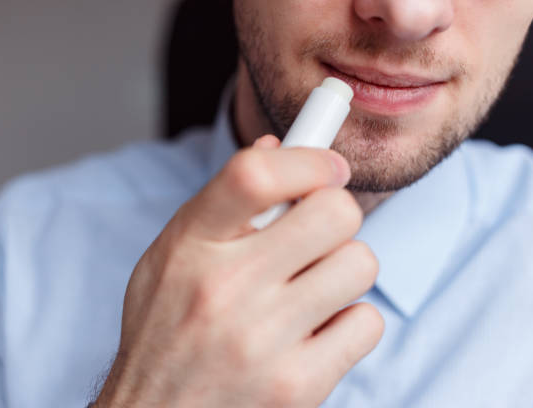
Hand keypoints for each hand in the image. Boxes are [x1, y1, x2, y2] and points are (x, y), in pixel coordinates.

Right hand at [94, 135, 383, 407]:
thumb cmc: (166, 329)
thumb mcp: (172, 254)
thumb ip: (223, 201)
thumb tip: (279, 148)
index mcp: (191, 245)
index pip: (257, 174)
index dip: (309, 158)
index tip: (329, 166)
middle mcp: (226, 289)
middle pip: (334, 212)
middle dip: (336, 214)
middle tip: (319, 232)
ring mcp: (264, 340)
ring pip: (360, 263)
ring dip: (344, 269)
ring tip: (310, 287)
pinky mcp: (298, 385)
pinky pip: (367, 322)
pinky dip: (349, 322)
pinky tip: (316, 331)